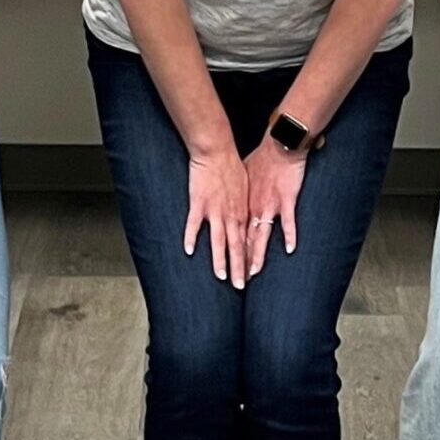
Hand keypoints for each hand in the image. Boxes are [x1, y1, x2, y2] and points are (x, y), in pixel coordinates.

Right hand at [185, 148, 249, 288]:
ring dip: (220, 260)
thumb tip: (249, 221)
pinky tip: (188, 251)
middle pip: (236, 246)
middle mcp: (231, 215)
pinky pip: (194, 224)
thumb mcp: (246, 189)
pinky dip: (191, 238)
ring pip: (219, 241)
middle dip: (239, 268)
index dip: (248, 260)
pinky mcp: (199, 203)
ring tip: (221, 277)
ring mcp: (215, 210)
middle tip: (240, 287)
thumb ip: (246, 208)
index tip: (250, 276)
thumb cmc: (232, 168)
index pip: (247, 242)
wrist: (217, 151)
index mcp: (243, 212)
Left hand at [244, 138, 307, 277]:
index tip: (226, 269)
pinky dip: (288, 235)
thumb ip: (242, 191)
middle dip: (239, 263)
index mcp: (243, 204)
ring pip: (261, 236)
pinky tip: (290, 250)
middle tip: (235, 282)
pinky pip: (287, 222)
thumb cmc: (262, 157)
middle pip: (244, 240)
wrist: (279, 144)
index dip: (230, 253)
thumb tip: (237, 197)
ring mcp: (269, 205)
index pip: (234, 234)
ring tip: (254, 273)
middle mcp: (253, 208)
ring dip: (257, 256)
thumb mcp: (246, 176)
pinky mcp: (285, 200)